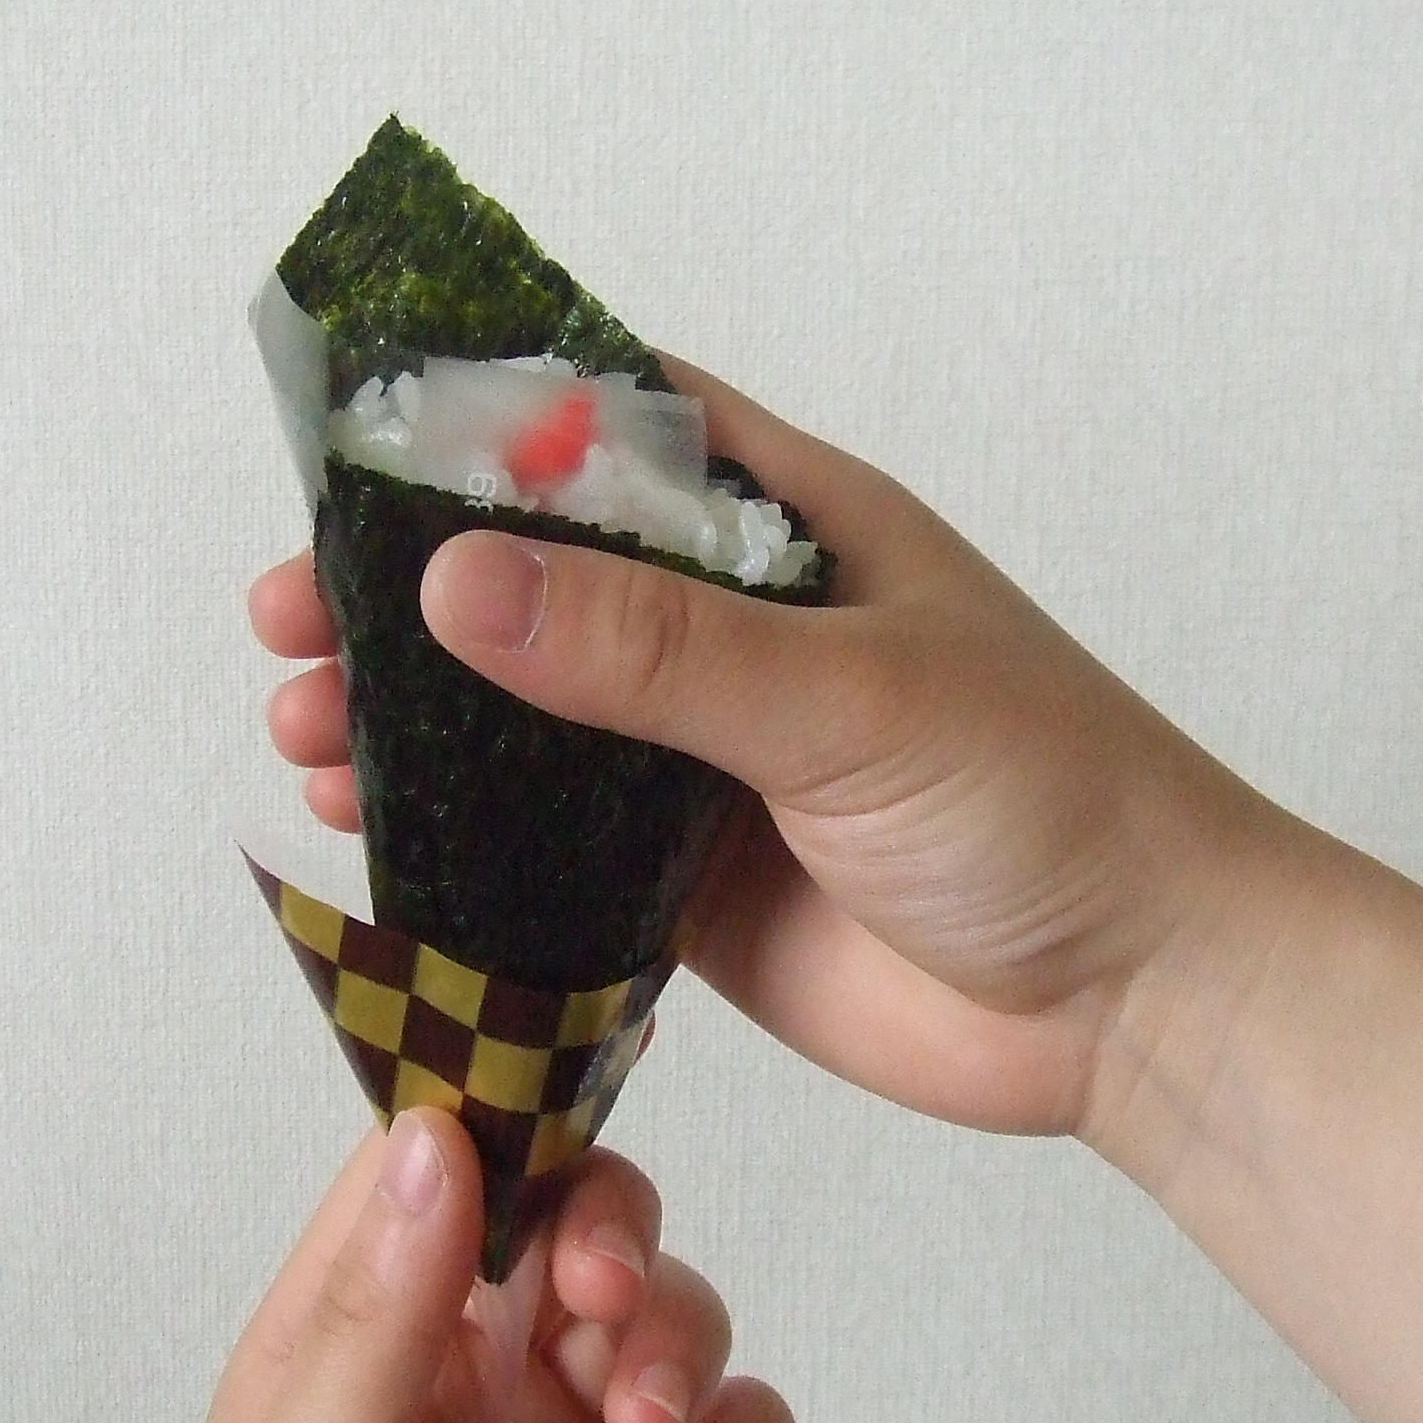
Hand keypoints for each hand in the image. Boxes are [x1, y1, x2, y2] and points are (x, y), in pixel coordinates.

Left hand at [162, 1109, 793, 1422]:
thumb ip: (370, 1324)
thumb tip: (429, 1143)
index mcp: (351, 1337)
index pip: (435, 1170)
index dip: (511, 1104)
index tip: (592, 1054)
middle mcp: (460, 1379)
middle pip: (572, 1224)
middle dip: (615, 1231)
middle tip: (608, 1295)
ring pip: (662, 1316)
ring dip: (683, 1334)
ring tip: (652, 1420)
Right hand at [250, 354, 1285, 1151]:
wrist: (1137, 1003)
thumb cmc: (1050, 802)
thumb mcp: (850, 698)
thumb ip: (654, 651)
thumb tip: (456, 582)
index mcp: (793, 531)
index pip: (619, 429)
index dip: (484, 419)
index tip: (348, 438)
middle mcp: (737, 633)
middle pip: (538, 580)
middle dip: (405, 588)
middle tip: (285, 612)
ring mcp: (706, 759)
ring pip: (524, 718)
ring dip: (410, 718)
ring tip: (303, 728)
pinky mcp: (690, 881)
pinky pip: (544, 847)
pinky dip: (453, 839)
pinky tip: (367, 835)